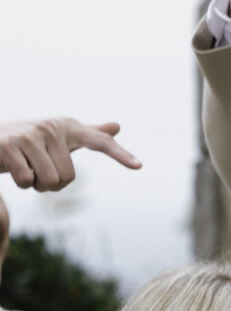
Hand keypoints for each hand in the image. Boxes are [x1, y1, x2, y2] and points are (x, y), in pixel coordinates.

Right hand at [0, 118, 141, 191]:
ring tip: (26, 168)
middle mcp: (51, 127)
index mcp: (67, 126)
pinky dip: (21, 184)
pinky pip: (26, 181)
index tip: (139, 166)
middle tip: (37, 169)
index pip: (99, 141)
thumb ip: (87, 134)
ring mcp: (29, 135)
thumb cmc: (29, 141)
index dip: (119, 154)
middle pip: (68, 177)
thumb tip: (117, 125)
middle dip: (52, 184)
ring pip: (49, 181)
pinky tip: (12, 168)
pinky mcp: (8, 147)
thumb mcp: (59, 137)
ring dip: (36, 185)